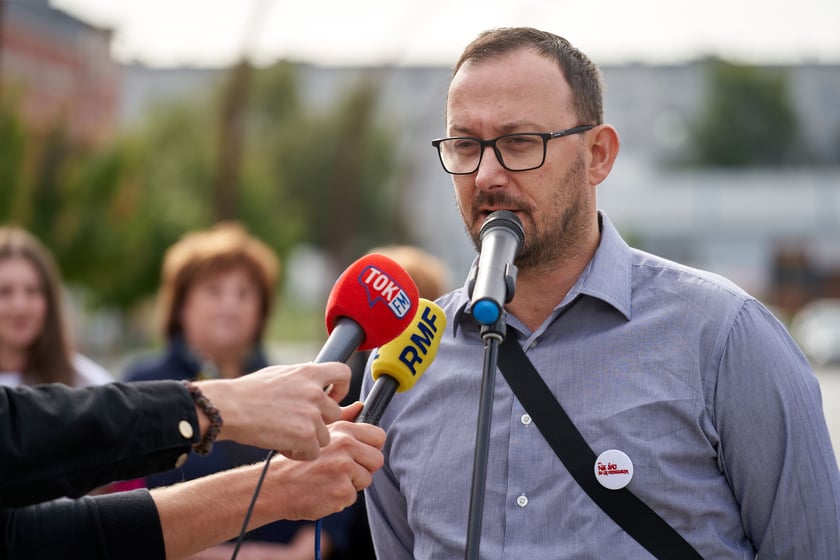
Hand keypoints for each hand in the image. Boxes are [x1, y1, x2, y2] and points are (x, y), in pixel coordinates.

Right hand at [196, 362, 350, 459]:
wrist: (229, 408)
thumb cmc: (248, 392)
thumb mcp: (279, 374)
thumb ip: (301, 378)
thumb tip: (317, 378)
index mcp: (309, 372)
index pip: (343, 373)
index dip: (341, 388)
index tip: (332, 397)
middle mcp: (315, 391)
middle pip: (335, 413)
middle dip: (320, 423)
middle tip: (299, 426)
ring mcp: (312, 414)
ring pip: (325, 436)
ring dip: (309, 440)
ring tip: (285, 436)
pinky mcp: (306, 436)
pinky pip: (313, 452)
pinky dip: (299, 454)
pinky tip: (282, 446)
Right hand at [256, 403, 385, 520]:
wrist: (275, 485)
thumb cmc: (296, 461)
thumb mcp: (319, 432)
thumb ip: (344, 419)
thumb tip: (361, 407)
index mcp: (343, 430)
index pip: (378, 436)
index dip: (371, 447)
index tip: (361, 454)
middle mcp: (345, 446)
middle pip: (377, 460)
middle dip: (364, 468)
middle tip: (343, 471)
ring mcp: (344, 468)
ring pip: (366, 480)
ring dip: (351, 484)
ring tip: (329, 480)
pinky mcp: (342, 490)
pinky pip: (353, 497)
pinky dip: (340, 499)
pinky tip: (324, 491)